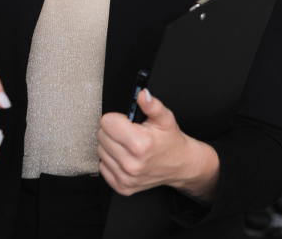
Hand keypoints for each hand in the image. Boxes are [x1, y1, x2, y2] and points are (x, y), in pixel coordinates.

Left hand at [97, 89, 219, 202]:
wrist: (180, 165)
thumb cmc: (171, 141)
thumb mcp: (165, 118)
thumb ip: (152, 105)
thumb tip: (142, 94)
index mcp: (140, 144)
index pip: (106, 122)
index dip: (117, 118)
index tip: (126, 122)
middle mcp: (131, 163)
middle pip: (102, 136)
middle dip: (113, 131)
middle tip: (129, 133)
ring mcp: (126, 177)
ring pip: (100, 151)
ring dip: (112, 146)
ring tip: (128, 145)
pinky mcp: (122, 187)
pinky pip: (103, 167)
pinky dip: (111, 161)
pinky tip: (125, 157)